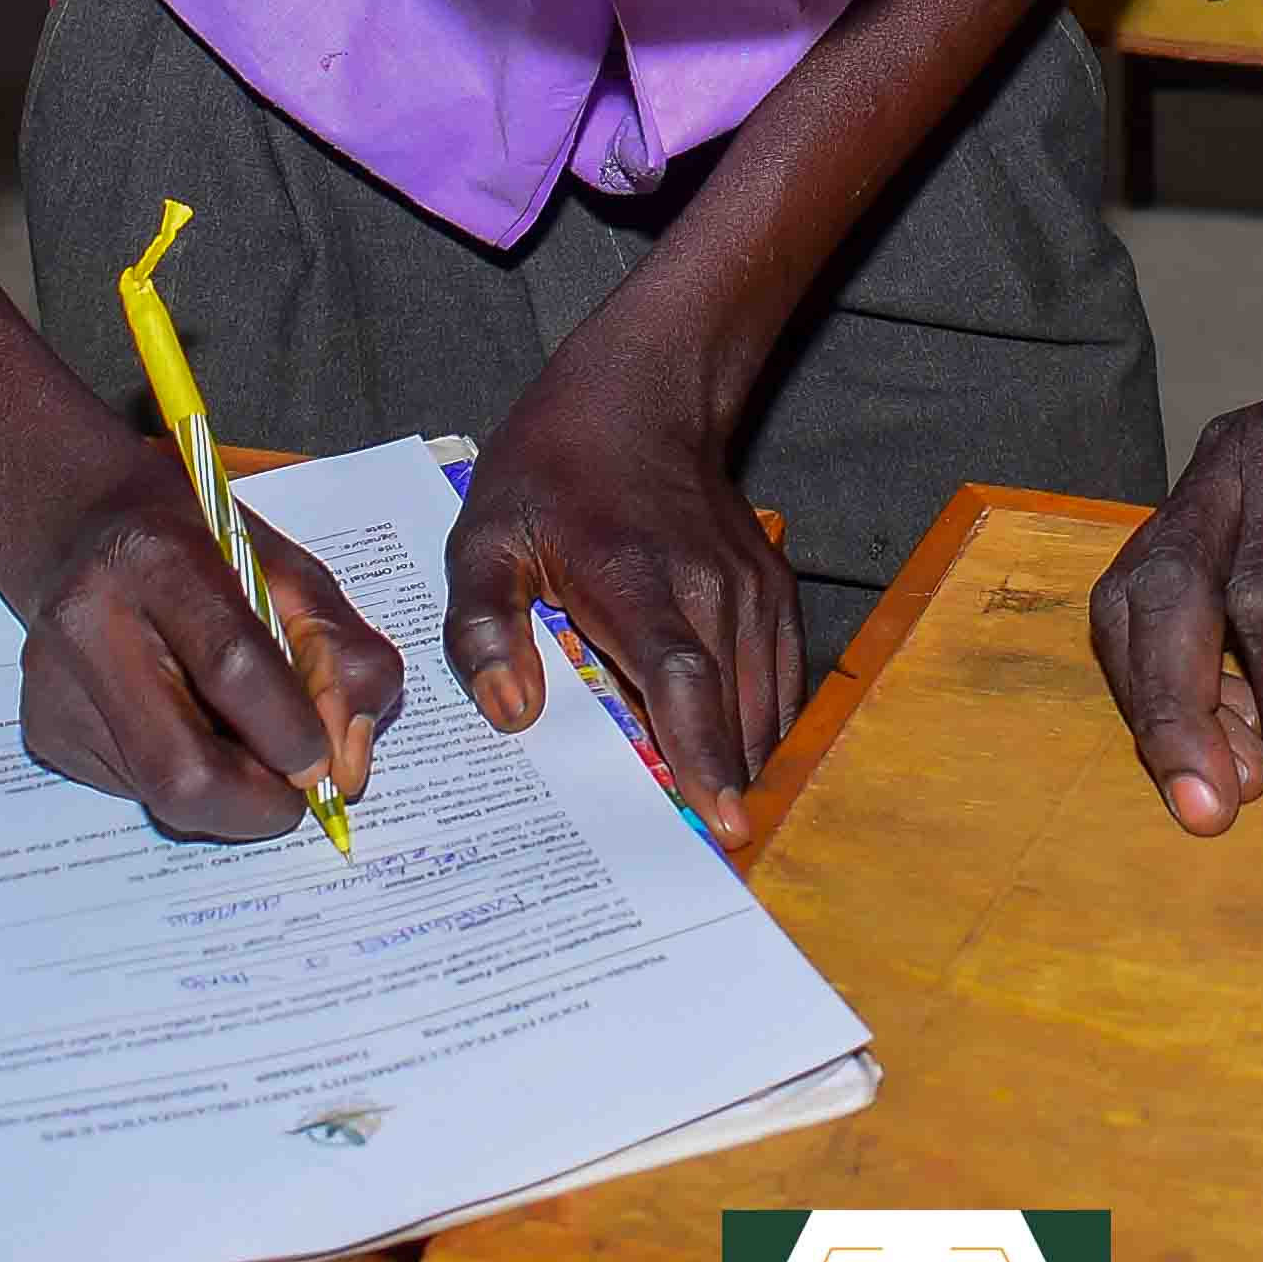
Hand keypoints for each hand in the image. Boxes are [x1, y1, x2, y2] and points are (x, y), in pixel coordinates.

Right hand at [0, 422, 399, 843]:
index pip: (232, 667)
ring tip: (233, 728)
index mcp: (157, 557)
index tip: (324, 762)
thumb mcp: (293, 573)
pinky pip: (134, 791)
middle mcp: (87, 622)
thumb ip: (342, 659)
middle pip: (182, 771)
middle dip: (257, 805)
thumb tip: (346, 769)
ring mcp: (54, 683)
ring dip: (226, 791)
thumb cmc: (206, 548)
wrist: (89, 526)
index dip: (290, 732)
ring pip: (161, 796)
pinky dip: (182, 778)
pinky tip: (180, 718)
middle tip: (295, 790)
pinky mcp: (42, 727)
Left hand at [450, 313, 790, 838]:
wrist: (643, 393)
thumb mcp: (485, 536)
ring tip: (714, 832)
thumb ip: (483, 627)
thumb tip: (513, 716)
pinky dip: (759, 730)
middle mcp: (711, 587)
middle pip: (733, 712)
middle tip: (701, 868)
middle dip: (723, 791)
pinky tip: (729, 768)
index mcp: (635, 578)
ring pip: (765, 705)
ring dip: (744, 767)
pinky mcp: (775, 593)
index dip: (703, 754)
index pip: (682, 678)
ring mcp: (753, 590)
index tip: (726, 823)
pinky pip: (779, 682)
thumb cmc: (553, 472)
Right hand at [1087, 359, 1262, 832]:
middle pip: (1166, 590)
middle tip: (1212, 811)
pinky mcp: (1181, 529)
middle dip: (1180, 710)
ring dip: (1156, 706)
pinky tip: (1203, 749)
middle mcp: (1224, 462)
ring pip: (1131, 603)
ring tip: (1209, 797)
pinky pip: (1139, 611)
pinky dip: (1157, 685)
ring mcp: (1192, 492)